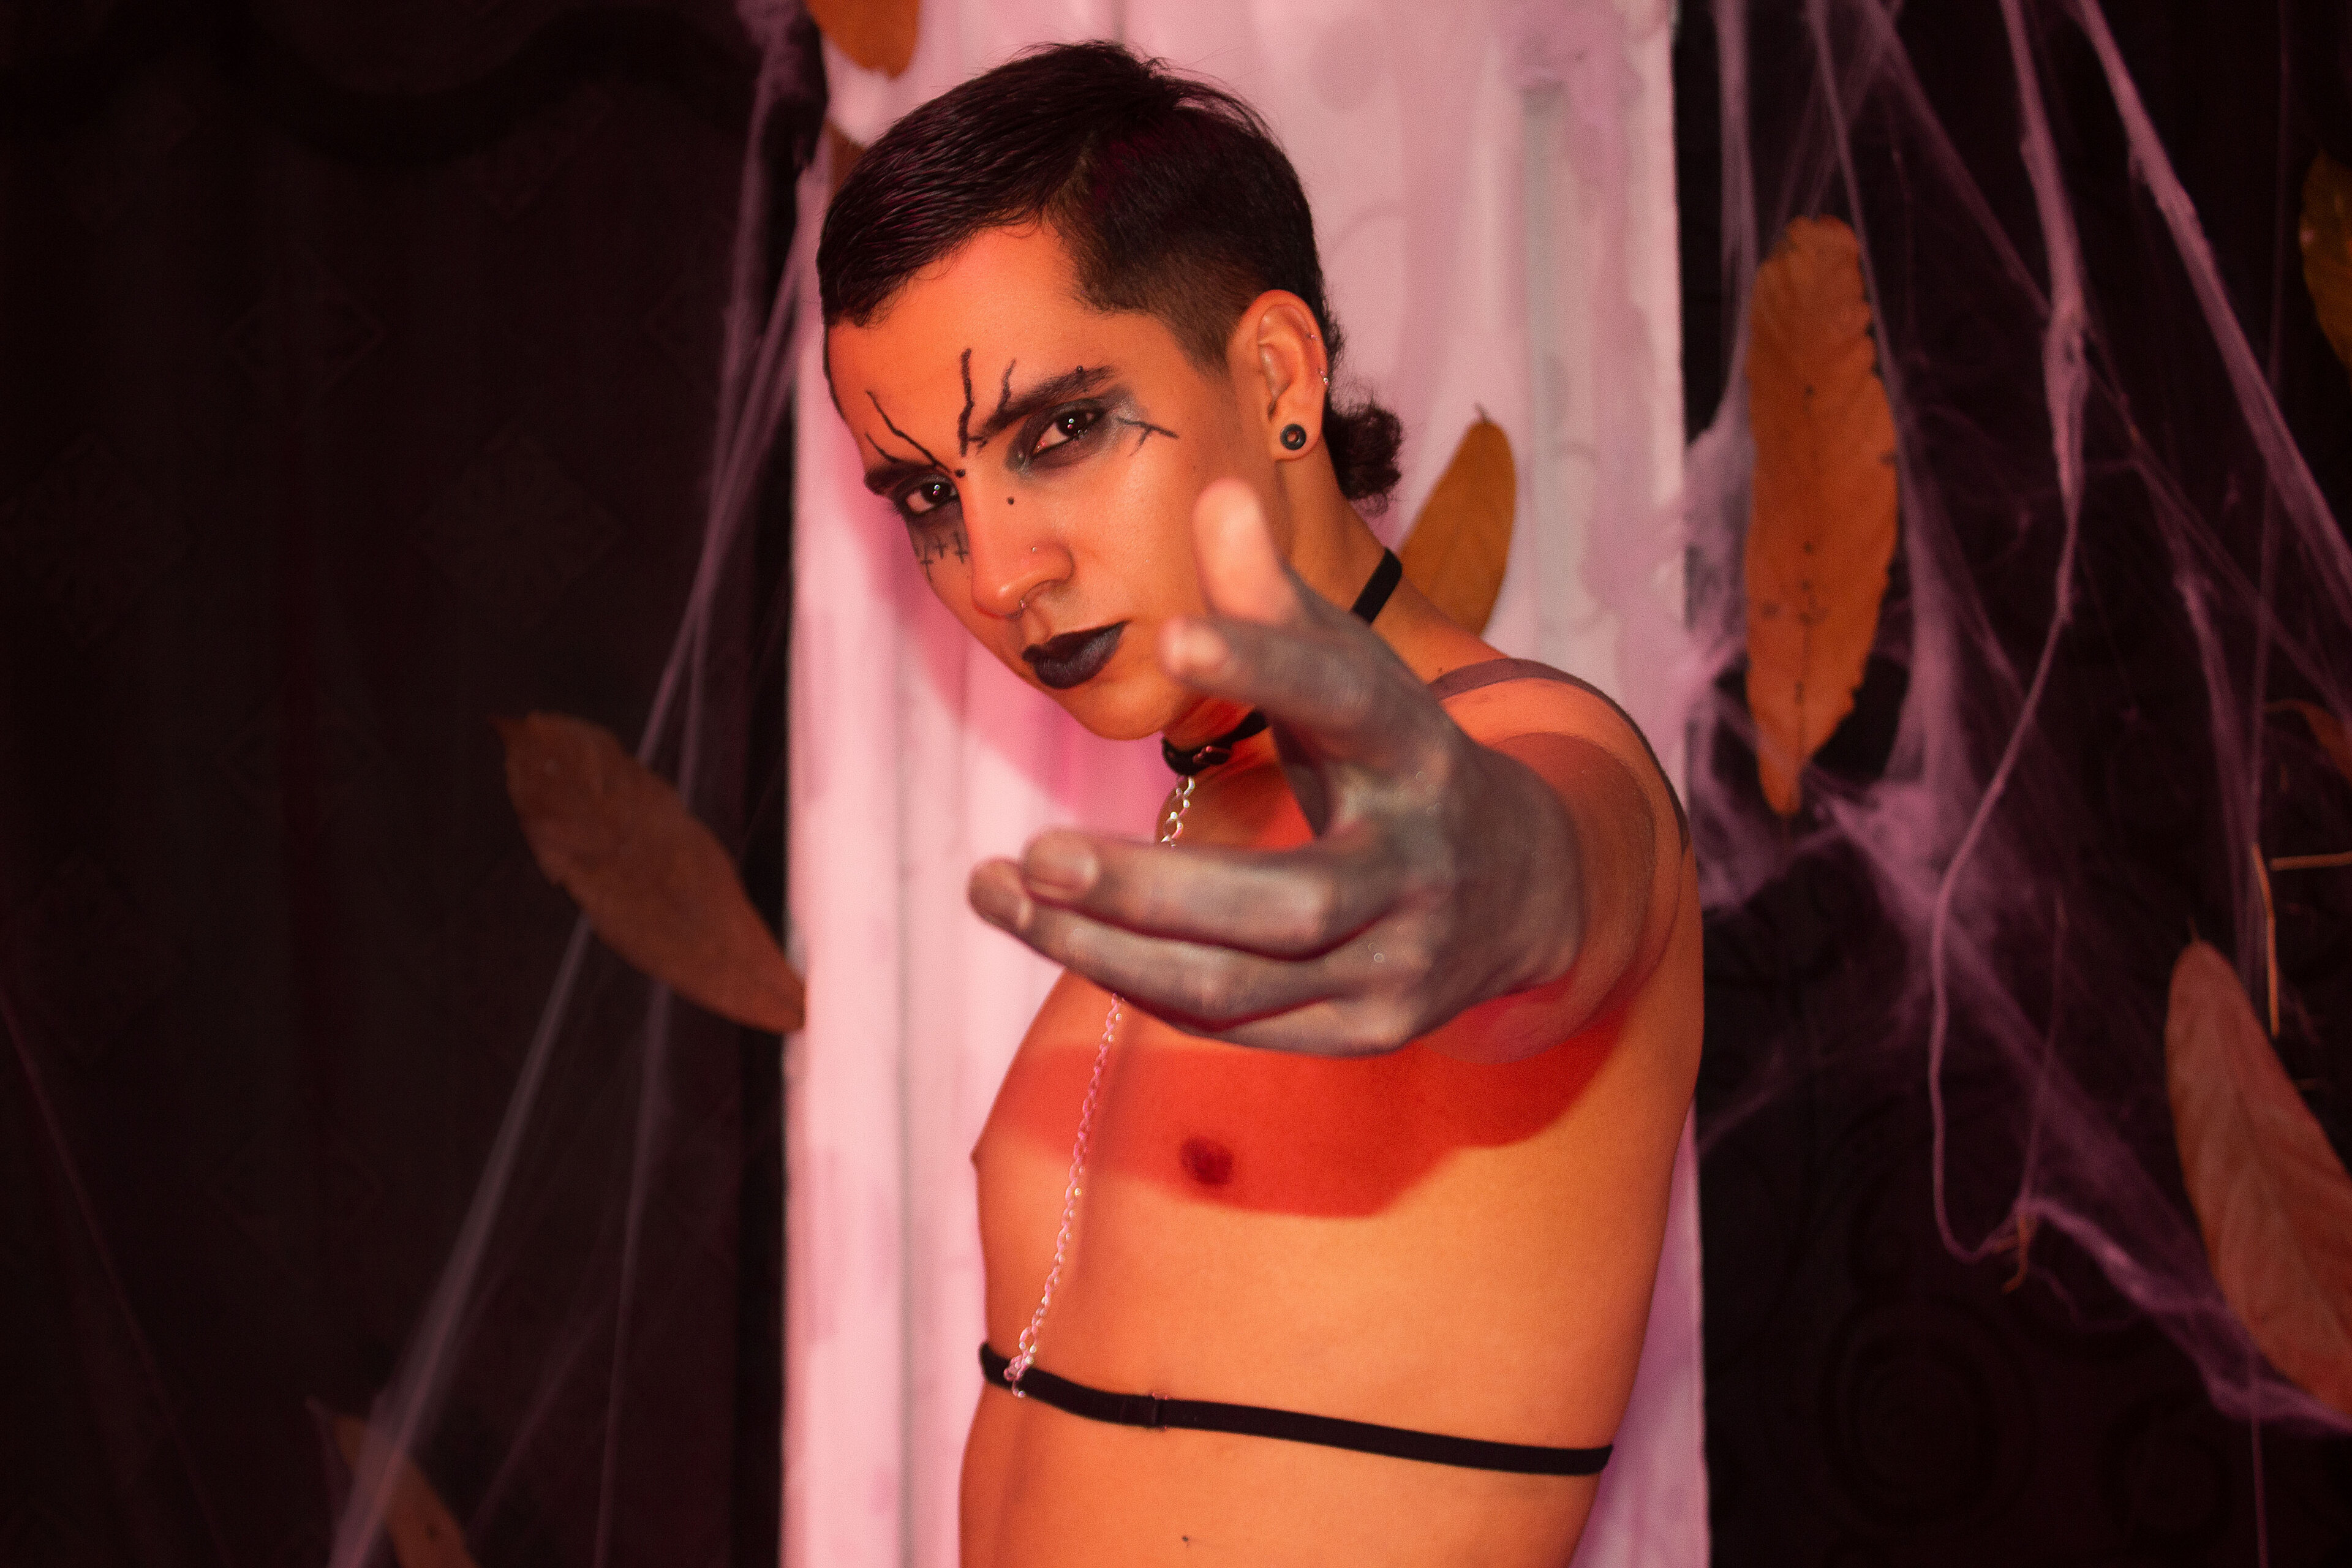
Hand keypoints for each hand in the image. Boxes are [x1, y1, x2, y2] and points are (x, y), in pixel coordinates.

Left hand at [967, 481, 1586, 1054]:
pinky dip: (1140, 982)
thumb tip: (1214, 494)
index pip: (1350, 702)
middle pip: (1286, 902)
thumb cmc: (1397, 757)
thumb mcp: (1355, 673)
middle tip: (1032, 853)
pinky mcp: (1369, 1029)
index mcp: (1419, 750)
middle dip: (1150, 889)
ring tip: (1000, 893)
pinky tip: (1060, 937)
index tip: (1171, 629)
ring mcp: (1397, 961)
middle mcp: (1417, 865)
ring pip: (1241, 983)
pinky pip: (1237, 1023)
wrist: (1524, 889)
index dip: (1269, 663)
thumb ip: (1276, 598)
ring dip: (1106, 948)